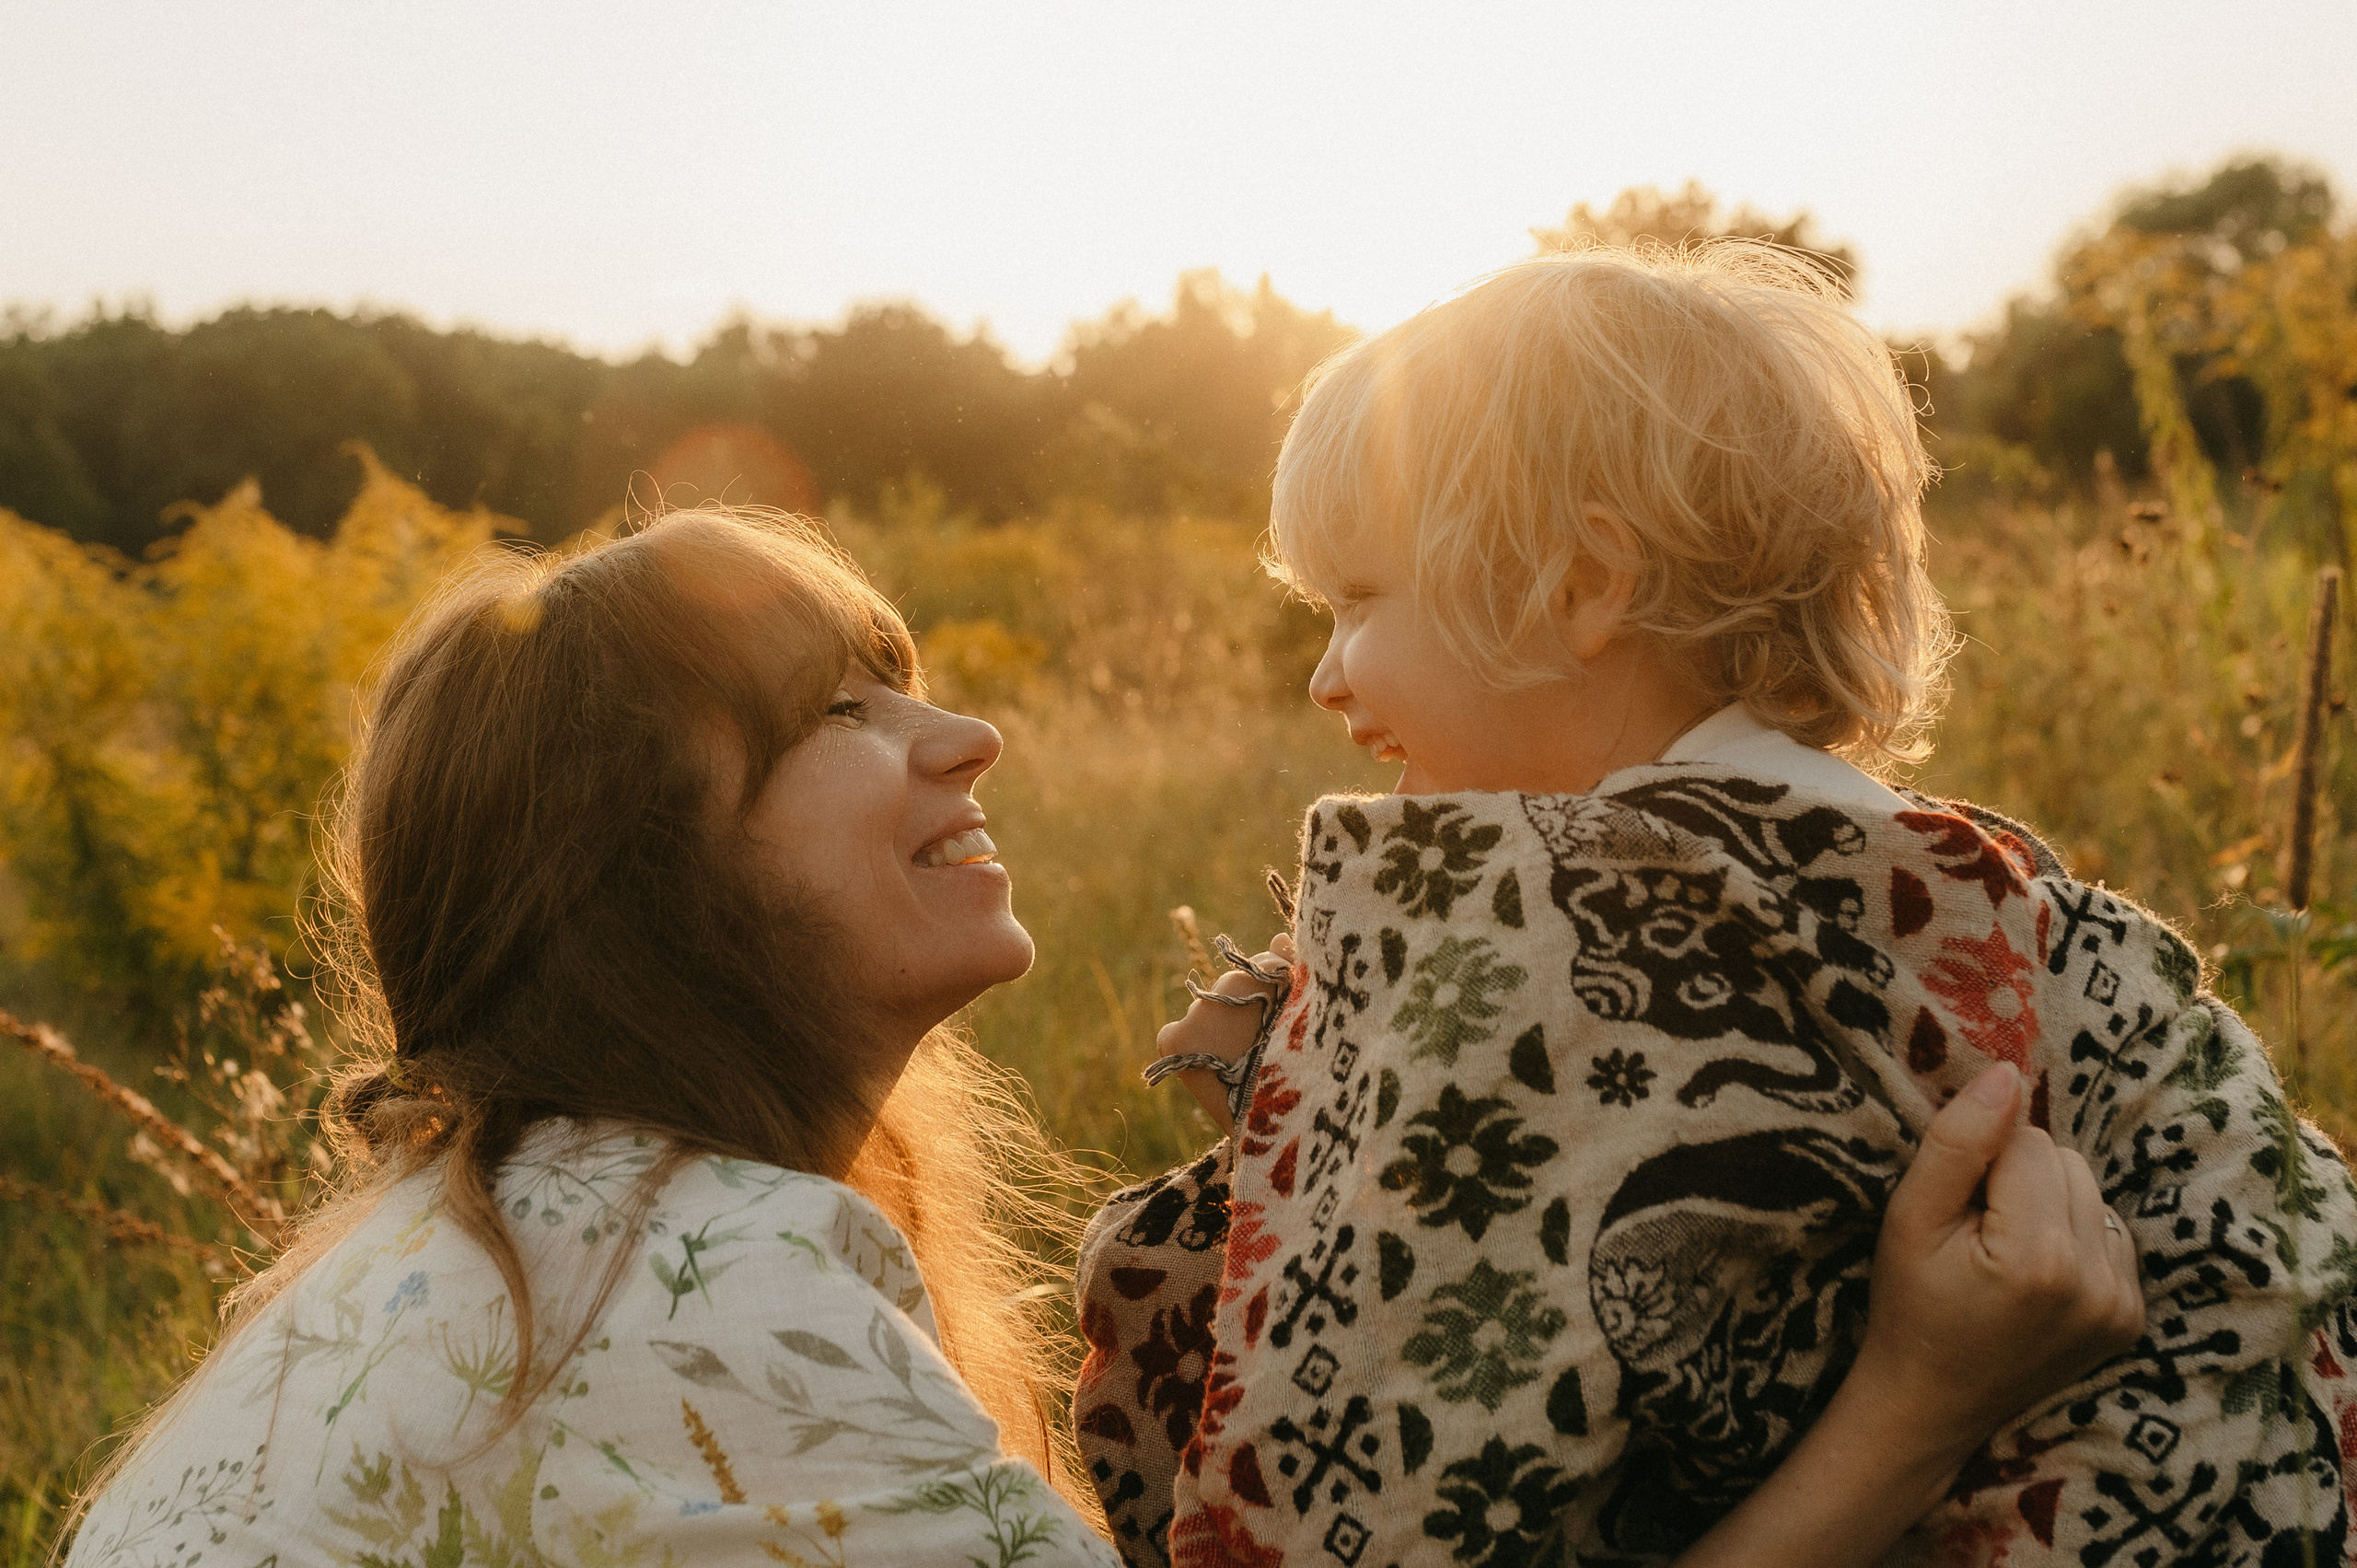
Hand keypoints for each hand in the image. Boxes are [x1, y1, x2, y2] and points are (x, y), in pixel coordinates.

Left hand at [1162, 934, 1292, 1134]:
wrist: (1278, 1124)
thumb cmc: (1304, 1066)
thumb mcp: (1305, 1016)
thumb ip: (1294, 972)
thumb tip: (1279, 937)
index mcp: (1263, 977)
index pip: (1264, 967)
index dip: (1274, 991)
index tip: (1281, 1019)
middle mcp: (1226, 986)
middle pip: (1233, 988)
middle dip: (1244, 1009)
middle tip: (1261, 1048)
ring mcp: (1198, 1011)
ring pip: (1206, 1011)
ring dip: (1217, 1029)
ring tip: (1236, 1067)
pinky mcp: (1173, 1037)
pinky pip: (1175, 1035)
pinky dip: (1185, 1046)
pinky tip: (1206, 1071)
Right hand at [1850, 1059, 2144, 1452]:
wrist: (1929, 1403)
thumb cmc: (1908, 1306)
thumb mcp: (1909, 1218)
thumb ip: (1957, 1143)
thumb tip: (2006, 1072)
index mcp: (2039, 1256)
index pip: (2028, 1142)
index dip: (1981, 1163)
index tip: (1955, 1213)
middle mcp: (2096, 1282)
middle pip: (2067, 1162)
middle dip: (2019, 1179)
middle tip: (1976, 1233)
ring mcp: (2121, 1304)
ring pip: (2090, 1192)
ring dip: (2049, 1204)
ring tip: (2004, 1253)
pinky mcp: (2131, 1317)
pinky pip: (2108, 1232)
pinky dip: (2072, 1237)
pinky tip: (2035, 1273)